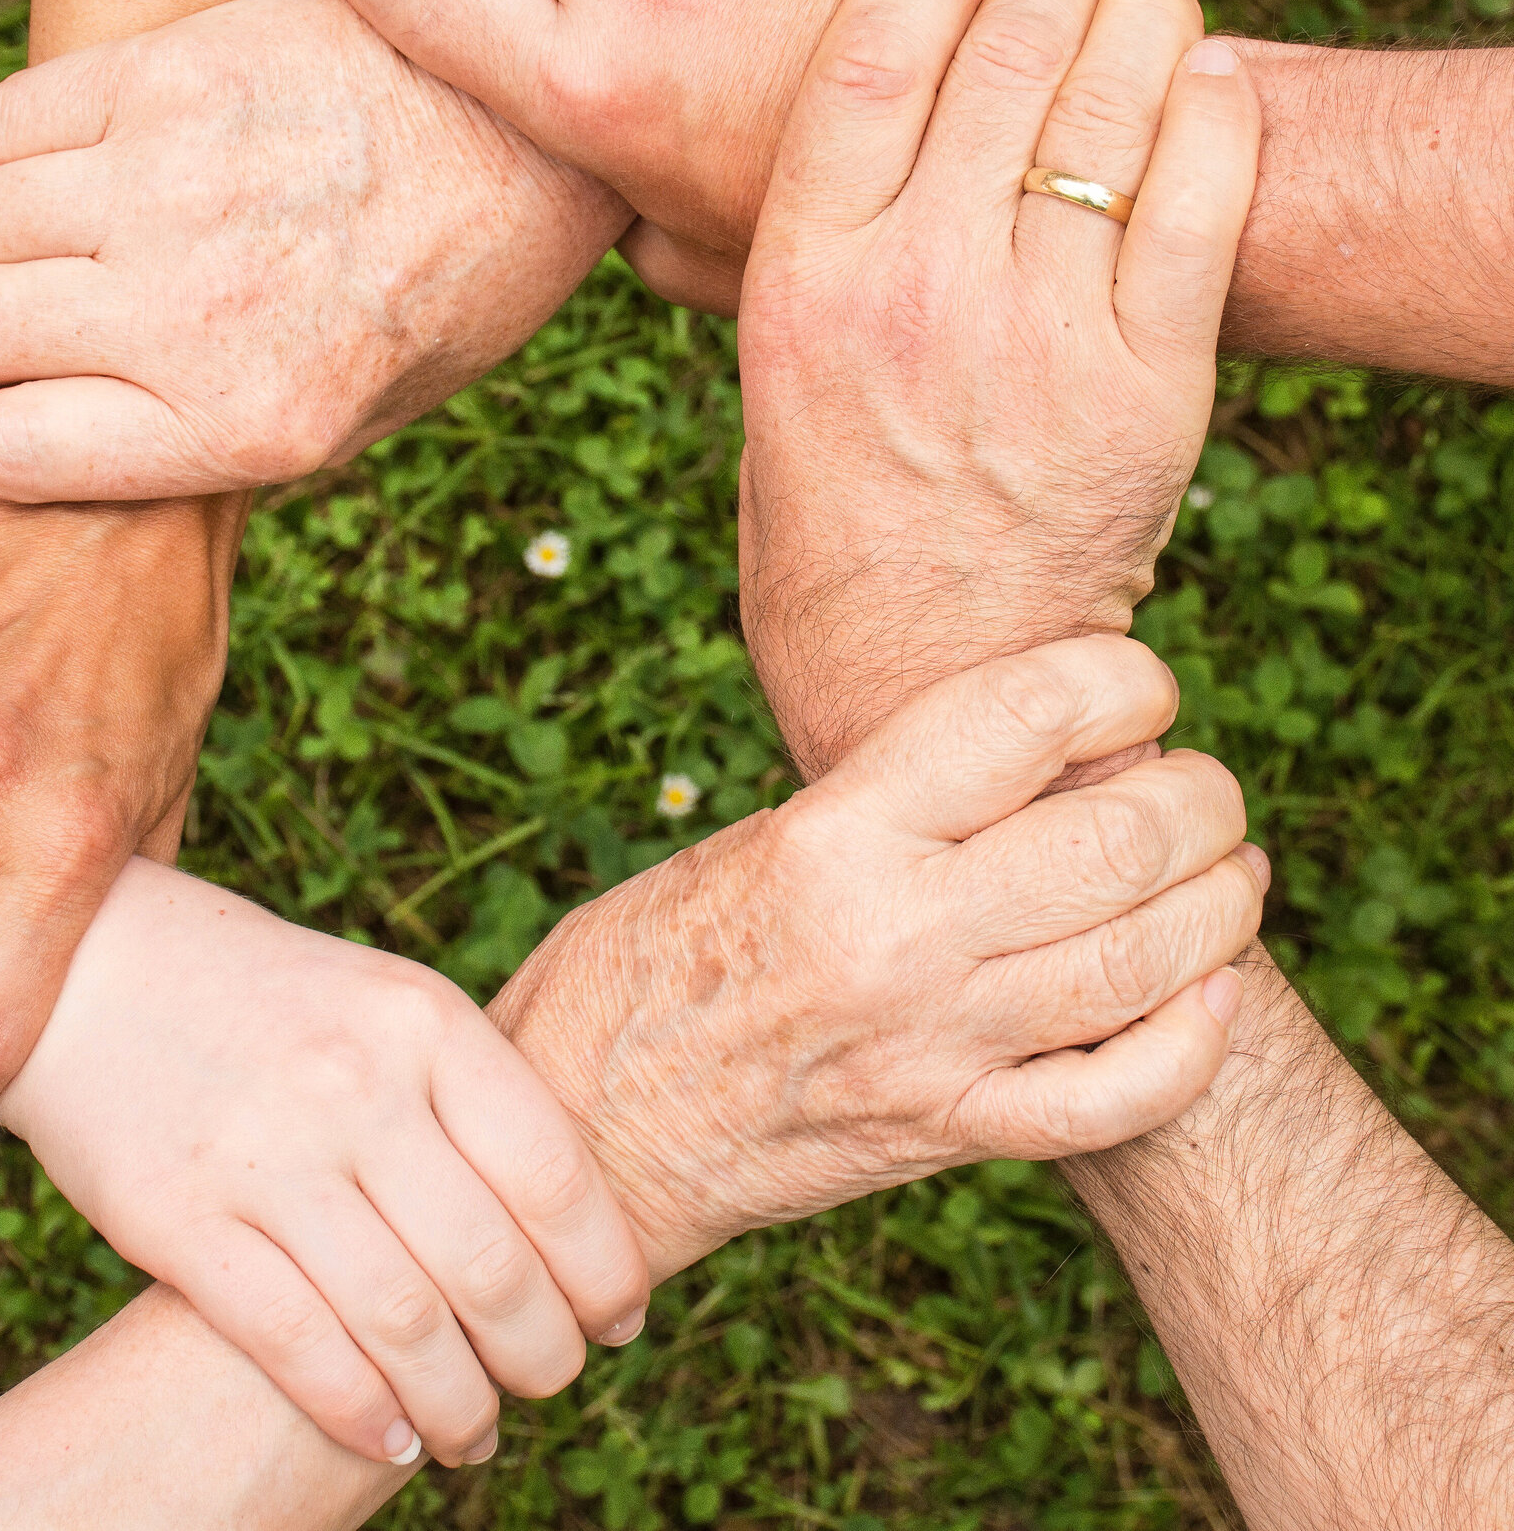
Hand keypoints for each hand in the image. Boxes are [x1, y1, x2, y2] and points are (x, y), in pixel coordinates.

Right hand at [0, 0, 629, 501]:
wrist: (527, 140)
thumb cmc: (443, 294)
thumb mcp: (353, 422)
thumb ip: (205, 442)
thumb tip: (55, 441)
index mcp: (243, 426)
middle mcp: (194, 314)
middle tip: (35, 321)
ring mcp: (173, 186)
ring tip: (70, 236)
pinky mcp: (170, 75)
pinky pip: (1, 123)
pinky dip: (9, 150)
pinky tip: (78, 160)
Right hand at [0, 864, 650, 1469]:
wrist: (96, 968)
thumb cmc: (272, 999)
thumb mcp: (385, 1003)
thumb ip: (468, 1094)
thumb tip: (571, 1227)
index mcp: (423, 1020)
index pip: (552, 1171)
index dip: (603, 1266)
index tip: (619, 1318)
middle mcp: (355, 1083)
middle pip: (490, 1264)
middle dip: (543, 1351)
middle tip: (553, 1382)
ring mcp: (266, 1153)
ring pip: (403, 1323)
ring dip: (460, 1405)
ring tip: (477, 1433)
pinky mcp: (179, 1219)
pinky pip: (296, 1344)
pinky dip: (359, 1412)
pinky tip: (390, 1438)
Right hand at [491, 636, 1264, 1277]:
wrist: (585, 1128)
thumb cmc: (645, 961)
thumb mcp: (750, 841)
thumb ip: (887, 807)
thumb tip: (1030, 763)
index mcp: (832, 835)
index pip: (1025, 716)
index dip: (1121, 679)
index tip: (1139, 684)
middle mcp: (895, 934)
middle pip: (1120, 838)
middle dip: (1200, 796)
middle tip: (1201, 786)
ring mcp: (932, 1045)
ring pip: (1145, 961)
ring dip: (1221, 904)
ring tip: (1229, 871)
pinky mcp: (946, 1134)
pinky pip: (1115, 1098)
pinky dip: (1192, 1042)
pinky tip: (1210, 993)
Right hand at [731, 0, 1259, 778]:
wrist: (926, 681)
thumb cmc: (826, 534)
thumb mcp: (761, 390)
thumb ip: (765, 267)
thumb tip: (747, 153)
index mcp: (801, 286)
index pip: (869, 53)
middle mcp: (915, 294)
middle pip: (1002, 49)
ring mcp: (1038, 338)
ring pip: (1112, 99)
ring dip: (1137, 19)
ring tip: (1137, 11)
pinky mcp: (1148, 387)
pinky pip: (1202, 194)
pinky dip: (1213, 109)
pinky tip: (1202, 80)